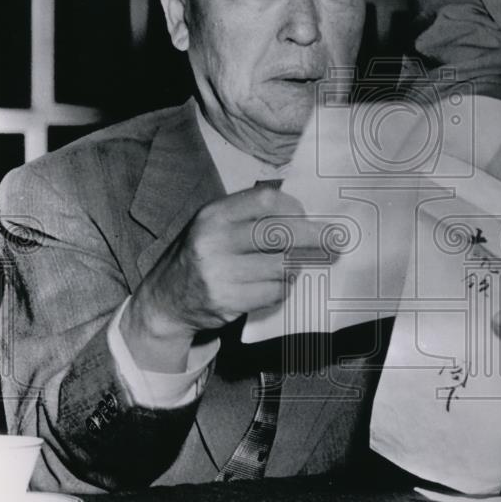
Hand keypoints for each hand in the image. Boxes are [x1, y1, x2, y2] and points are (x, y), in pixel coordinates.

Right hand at [122, 187, 330, 369]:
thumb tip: (305, 217)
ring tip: (297, 266)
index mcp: (213, 215)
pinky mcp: (227, 301)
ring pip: (281, 265)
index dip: (294, 208)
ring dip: (297, 266)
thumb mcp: (214, 226)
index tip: (310, 216)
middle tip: (335, 241)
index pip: (265, 200)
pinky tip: (278, 284)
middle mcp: (214, 241)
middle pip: (280, 233)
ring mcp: (220, 273)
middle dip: (314, 237)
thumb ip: (249, 218)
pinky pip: (273, 292)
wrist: (165, 299)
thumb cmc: (199, 256)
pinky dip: (283, 288)